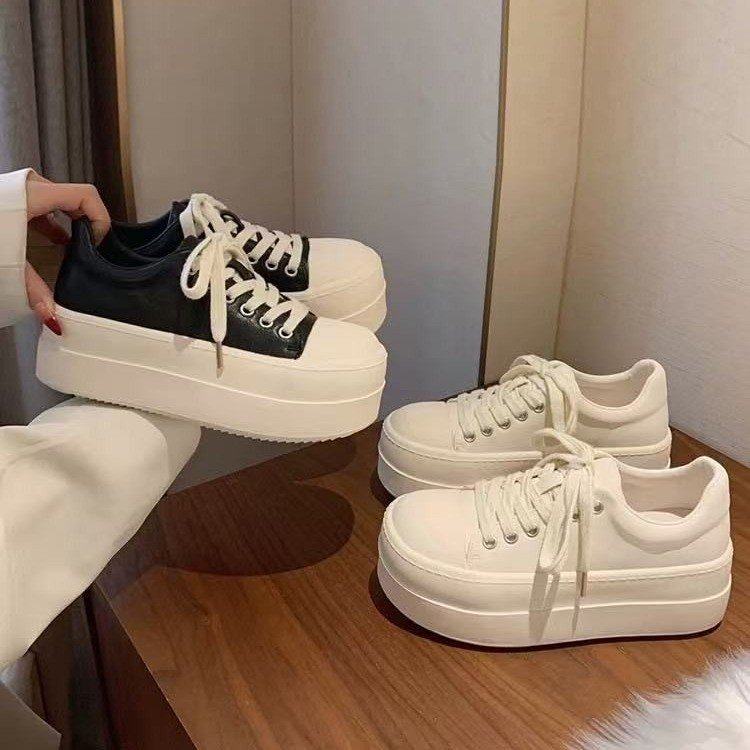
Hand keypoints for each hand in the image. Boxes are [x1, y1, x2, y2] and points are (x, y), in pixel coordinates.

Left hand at [25, 171, 110, 333]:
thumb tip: (53, 319)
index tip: (98, 243)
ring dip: (70, 224)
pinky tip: (53, 243)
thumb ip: (33, 290)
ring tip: (75, 248)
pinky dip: (53, 223)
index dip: (101, 218)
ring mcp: (20, 190)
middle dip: (87, 223)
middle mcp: (31, 187)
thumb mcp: (8, 262)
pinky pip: (43, 207)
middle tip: (91, 248)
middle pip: (75, 199)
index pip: (86, 196)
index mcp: (36, 195)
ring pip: (59, 202)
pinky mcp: (11, 199)